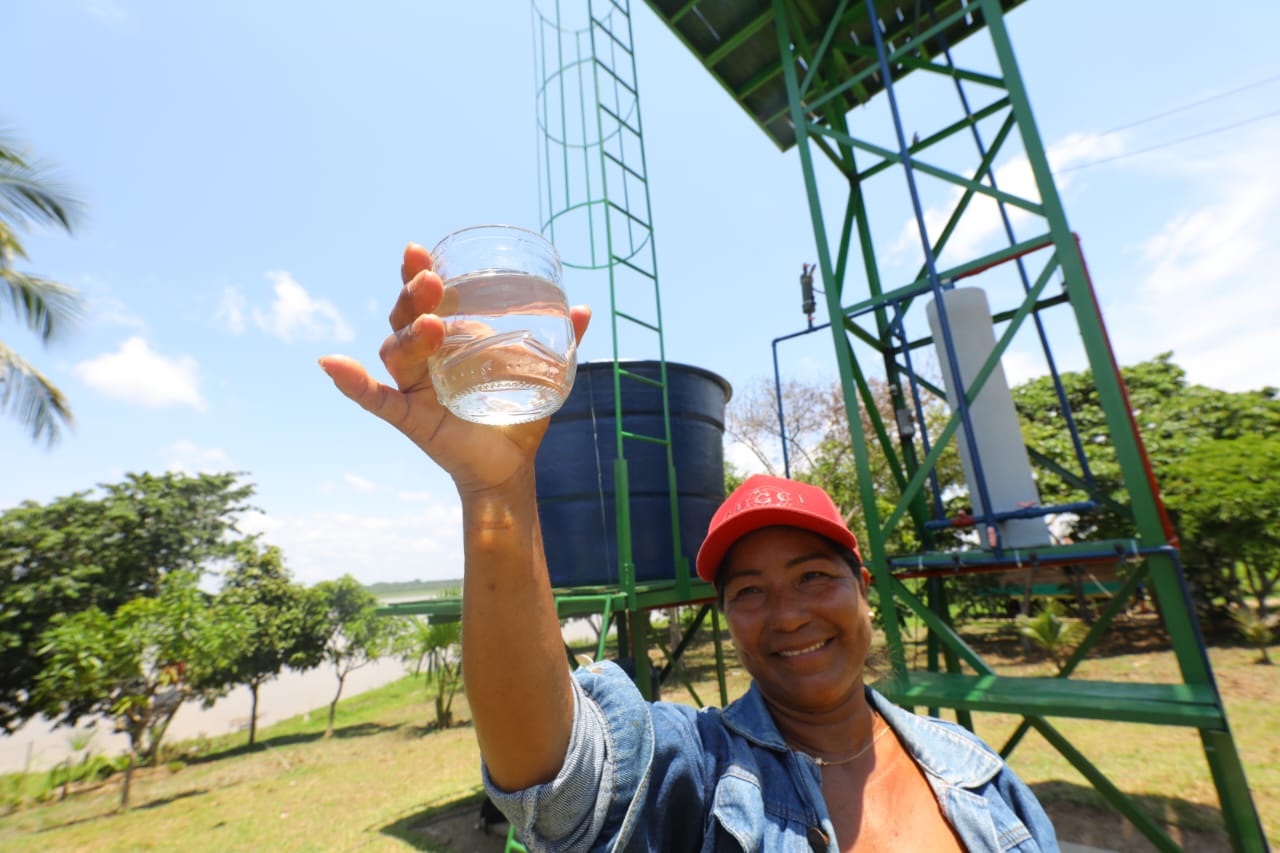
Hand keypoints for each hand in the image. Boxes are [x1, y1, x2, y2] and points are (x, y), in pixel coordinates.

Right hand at [320, 242, 590, 494]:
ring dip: (407, 335)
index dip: (417, 274)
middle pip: (404, 318)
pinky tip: (331, 364)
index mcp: (446, 342)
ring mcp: (413, 388)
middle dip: (413, 296)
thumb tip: (585, 308)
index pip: (425, 300)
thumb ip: (562, 343)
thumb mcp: (543, 375)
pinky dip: (353, 383)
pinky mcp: (410, 418)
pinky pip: (375, 399)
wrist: (511, 467)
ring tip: (431, 325)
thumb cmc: (515, 416)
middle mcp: (423, 360)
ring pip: (396, 352)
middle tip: (430, 280)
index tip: (418, 250)